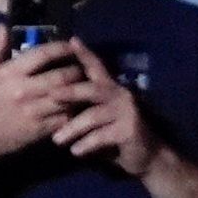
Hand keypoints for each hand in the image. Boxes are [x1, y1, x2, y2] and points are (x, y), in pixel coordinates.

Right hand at [0, 31, 93, 156]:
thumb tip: (5, 25)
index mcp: (9, 74)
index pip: (42, 55)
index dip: (60, 47)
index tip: (70, 44)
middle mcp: (23, 92)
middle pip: (60, 77)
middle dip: (76, 68)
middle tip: (82, 64)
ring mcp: (33, 112)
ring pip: (67, 97)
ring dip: (79, 88)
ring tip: (85, 80)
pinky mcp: (40, 129)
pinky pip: (65, 116)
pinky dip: (74, 108)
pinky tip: (77, 101)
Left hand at [49, 40, 163, 176]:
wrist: (146, 157)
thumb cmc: (114, 136)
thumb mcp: (97, 119)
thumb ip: (81, 108)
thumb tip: (51, 100)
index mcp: (110, 89)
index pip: (97, 67)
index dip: (85, 54)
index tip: (72, 40)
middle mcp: (120, 95)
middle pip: (93, 89)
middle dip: (71, 91)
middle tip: (52, 95)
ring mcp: (127, 112)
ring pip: (94, 115)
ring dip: (73, 128)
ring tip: (56, 140)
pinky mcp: (130, 130)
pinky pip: (102, 136)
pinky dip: (86, 144)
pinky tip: (75, 151)